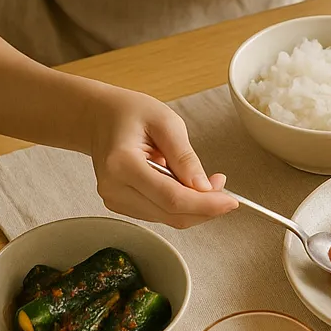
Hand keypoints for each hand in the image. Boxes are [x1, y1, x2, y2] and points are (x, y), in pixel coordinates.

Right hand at [90, 89, 238, 227]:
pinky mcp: (120, 205)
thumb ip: (185, 157)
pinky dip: (180, 205)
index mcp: (122, 164)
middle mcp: (114, 188)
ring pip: (167, 218)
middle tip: (224, 188)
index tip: (232, 201)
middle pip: (170, 214)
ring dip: (194, 207)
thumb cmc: (130, 112)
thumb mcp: (165, 121)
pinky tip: (186, 185)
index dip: (205, 204)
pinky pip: (158, 213)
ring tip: (207, 181)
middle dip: (205, 207)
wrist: (98, 118)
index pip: (171, 198)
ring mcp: (114, 200)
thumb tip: (205, 188)